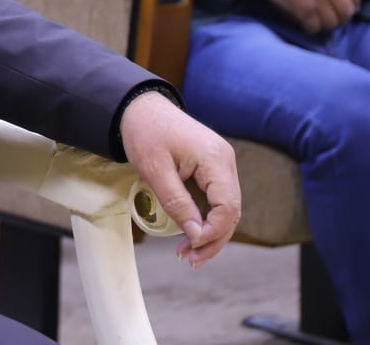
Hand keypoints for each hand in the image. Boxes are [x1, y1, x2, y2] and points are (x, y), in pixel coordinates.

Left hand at [118, 91, 239, 268]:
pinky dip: (205, 219)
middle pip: (231, 212)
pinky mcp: (212, 167)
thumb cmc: (144, 133)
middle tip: (189, 260)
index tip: (191, 246)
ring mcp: (221, 164)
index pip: (228, 207)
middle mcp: (225, 161)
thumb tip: (197, 234)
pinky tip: (192, 235)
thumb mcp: (156, 170)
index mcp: (215, 159)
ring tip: (188, 254)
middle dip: (212, 240)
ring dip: (210, 233)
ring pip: (225, 209)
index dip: (213, 232)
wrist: (138, 108)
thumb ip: (177, 203)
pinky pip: (216, 200)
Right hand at [252, 0, 365, 32]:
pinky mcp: (305, 10)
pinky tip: (303, 20)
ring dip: (324, 23)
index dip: (349, 2)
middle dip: (339, 16)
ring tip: (315, 18)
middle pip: (347, 11)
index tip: (341, 5)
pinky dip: (310, 27)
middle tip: (329, 15)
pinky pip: (315, 28)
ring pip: (332, 22)